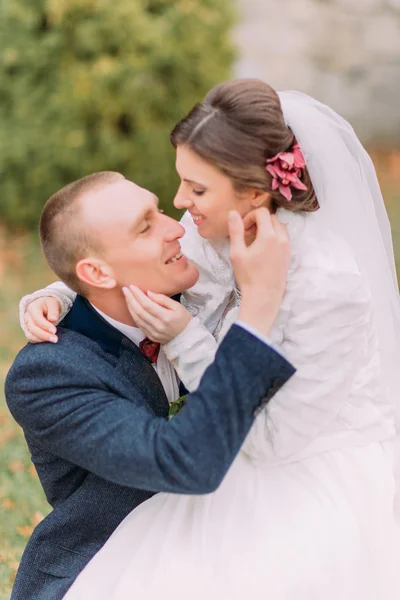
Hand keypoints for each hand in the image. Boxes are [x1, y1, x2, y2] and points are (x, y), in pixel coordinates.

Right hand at [24, 297, 59, 342]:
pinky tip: (48, 341)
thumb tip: (53, 319)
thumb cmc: (50, 305)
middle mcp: (27, 317)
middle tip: (55, 339)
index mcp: (32, 308)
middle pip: (33, 328)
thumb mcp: (53, 304)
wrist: (45, 306)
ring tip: (53, 341)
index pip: (37, 319)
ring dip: (41, 340)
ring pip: (30, 335)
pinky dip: (39, 341)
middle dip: (44, 335)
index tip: (55, 331)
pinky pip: (31, 339)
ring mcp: (26, 325)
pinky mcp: (28, 331)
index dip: (46, 326)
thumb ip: (53, 311)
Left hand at [123, 285, 191, 343]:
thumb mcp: (178, 306)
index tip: (132, 286)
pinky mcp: (150, 337)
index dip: (137, 295)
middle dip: (130, 299)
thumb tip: (148, 293)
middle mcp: (157, 326)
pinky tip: (131, 308)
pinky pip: (139, 325)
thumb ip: (163, 299)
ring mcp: (153, 333)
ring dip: (130, 307)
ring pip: (137, 319)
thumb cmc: (184, 319)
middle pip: (139, 311)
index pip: (147, 304)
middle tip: (125, 289)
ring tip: (126, 297)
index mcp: (165, 317)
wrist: (187, 338)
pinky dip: (133, 315)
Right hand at [228, 208, 289, 336]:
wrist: (263, 297)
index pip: (262, 213)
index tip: (243, 229)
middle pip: (271, 218)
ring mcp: (287, 247)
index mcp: (269, 235)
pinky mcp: (289, 255)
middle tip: (247, 235)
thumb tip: (233, 213)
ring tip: (256, 242)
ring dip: (267, 228)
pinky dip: (274, 237)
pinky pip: (283, 238)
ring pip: (279, 227)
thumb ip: (236, 230)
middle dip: (258, 221)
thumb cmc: (248, 276)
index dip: (250, 217)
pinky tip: (264, 250)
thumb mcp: (237, 253)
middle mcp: (282, 238)